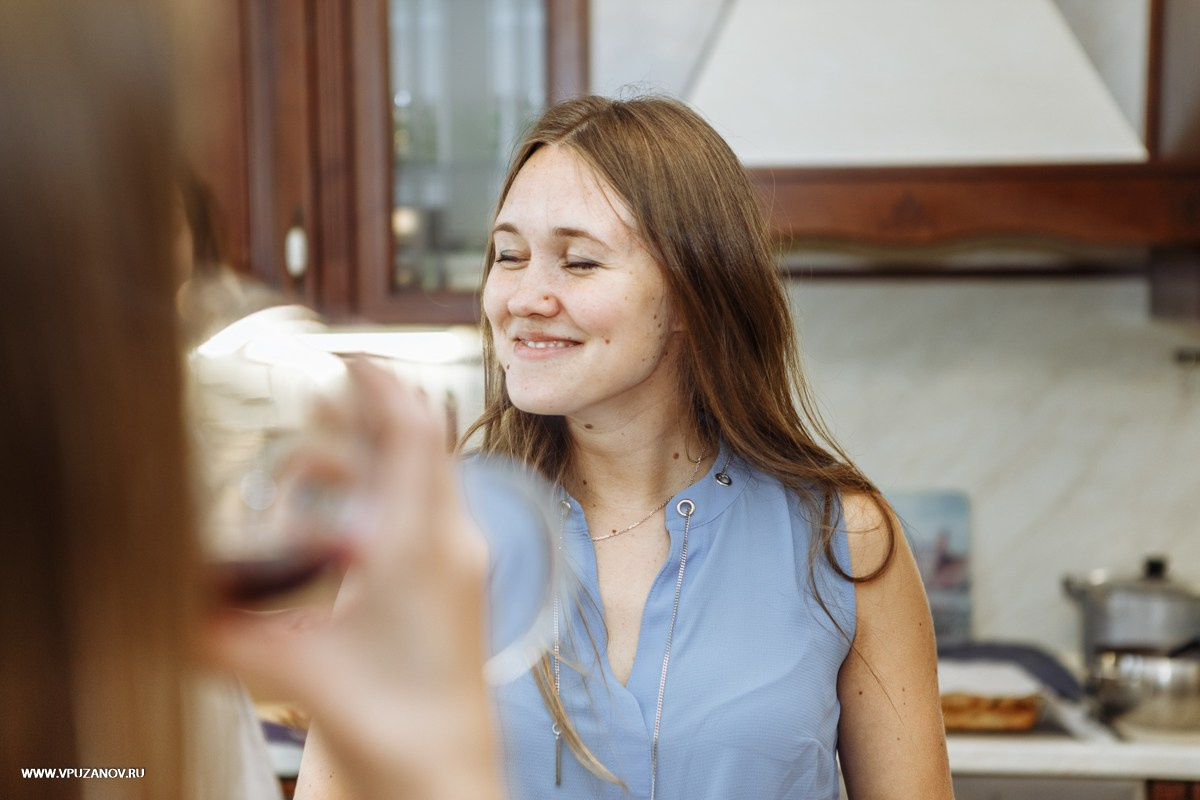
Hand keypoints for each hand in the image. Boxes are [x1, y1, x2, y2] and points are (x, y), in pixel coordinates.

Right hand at [203, 358, 500, 799]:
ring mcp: (459, 560)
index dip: (381, 384)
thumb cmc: (388, 721)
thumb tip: (166, 606)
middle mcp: (449, 541)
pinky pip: (423, 514)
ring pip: (417, 480)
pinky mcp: (454, 581)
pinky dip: (381, 500)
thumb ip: (222, 635)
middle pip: (416, 446)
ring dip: (364, 464)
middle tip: (318, 397)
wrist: (443, 767)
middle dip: (363, 417)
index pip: (412, 432)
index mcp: (420, 545)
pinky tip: (333, 528)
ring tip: (306, 468)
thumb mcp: (291, 670)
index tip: (348, 354)